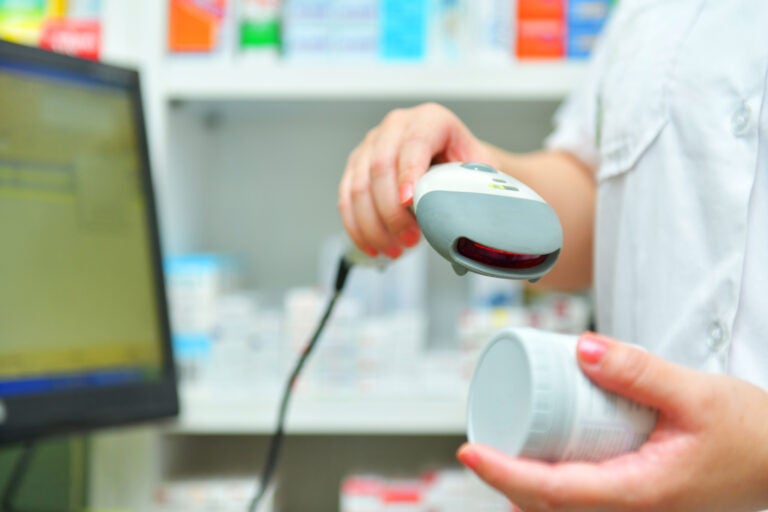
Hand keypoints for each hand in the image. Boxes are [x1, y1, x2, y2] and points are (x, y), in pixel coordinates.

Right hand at [338, 102, 492, 258]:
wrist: (454, 163)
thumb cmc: (466, 167)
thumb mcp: (480, 170)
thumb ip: (475, 184)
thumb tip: (471, 210)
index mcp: (429, 120)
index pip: (413, 144)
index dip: (408, 174)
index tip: (409, 202)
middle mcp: (395, 127)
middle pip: (380, 167)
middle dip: (391, 211)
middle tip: (409, 240)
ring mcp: (371, 145)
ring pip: (359, 187)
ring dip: (374, 225)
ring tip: (395, 250)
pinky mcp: (356, 166)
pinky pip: (347, 199)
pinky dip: (358, 227)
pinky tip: (373, 246)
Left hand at [458, 332, 767, 511]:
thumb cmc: (752, 435)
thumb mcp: (697, 394)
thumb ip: (639, 370)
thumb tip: (581, 350)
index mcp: (639, 491)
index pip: (552, 490)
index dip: (504, 473)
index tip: (469, 451)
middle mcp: (630, 509)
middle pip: (546, 503)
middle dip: (504, 476)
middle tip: (477, 437)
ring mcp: (633, 507)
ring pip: (561, 506)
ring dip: (524, 481)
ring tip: (500, 443)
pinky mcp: (637, 497)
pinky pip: (581, 497)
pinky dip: (549, 481)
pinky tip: (540, 454)